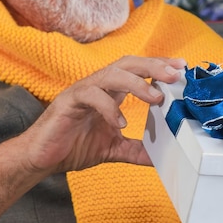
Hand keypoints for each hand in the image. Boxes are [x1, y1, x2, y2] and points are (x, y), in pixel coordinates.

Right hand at [20, 56, 185, 176]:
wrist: (41, 159)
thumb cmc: (74, 146)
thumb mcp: (114, 149)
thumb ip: (137, 150)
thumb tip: (162, 159)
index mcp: (111, 92)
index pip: (138, 70)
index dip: (159, 66)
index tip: (181, 68)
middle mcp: (98, 86)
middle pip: (128, 63)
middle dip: (154, 66)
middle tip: (175, 74)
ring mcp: (82, 91)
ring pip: (112, 74)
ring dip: (137, 83)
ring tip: (156, 98)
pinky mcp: (67, 102)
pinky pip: (91, 96)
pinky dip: (108, 107)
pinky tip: (120, 123)